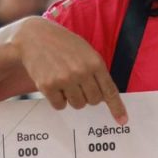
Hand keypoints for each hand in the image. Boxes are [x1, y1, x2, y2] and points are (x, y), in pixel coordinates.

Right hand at [11, 17, 127, 123]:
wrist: (35, 37)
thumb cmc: (64, 45)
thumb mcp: (86, 52)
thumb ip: (97, 72)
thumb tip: (105, 97)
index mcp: (94, 62)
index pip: (109, 90)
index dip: (116, 107)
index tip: (122, 120)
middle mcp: (81, 72)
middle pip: (93, 101)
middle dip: (89, 96)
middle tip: (79, 84)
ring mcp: (64, 80)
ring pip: (78, 105)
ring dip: (74, 98)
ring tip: (66, 83)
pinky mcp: (48, 86)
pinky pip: (60, 106)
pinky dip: (59, 100)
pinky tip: (55, 85)